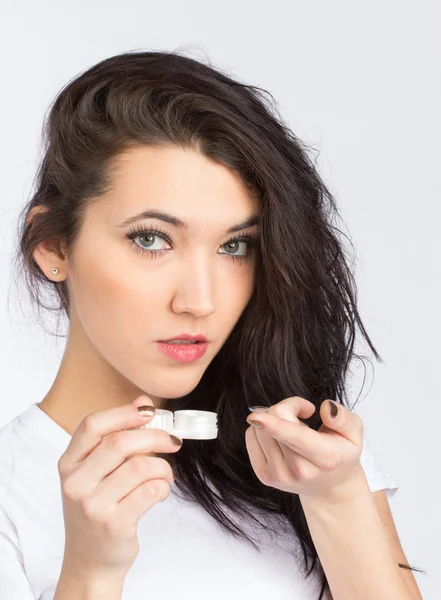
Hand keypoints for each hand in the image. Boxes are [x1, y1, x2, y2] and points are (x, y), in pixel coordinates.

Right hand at [57, 395, 182, 577]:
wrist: (90, 560)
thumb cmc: (97, 507)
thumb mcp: (97, 472)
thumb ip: (117, 435)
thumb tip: (142, 402)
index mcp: (69, 463)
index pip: (92, 425)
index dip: (124, 413)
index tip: (150, 413)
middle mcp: (76, 483)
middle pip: (120, 443)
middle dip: (155, 437)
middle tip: (173, 442)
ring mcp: (93, 505)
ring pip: (140, 467)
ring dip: (163, 467)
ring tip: (165, 475)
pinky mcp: (114, 524)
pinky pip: (150, 491)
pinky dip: (163, 487)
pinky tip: (160, 491)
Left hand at [245, 396, 365, 501]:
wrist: (330, 487)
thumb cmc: (340, 453)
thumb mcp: (353, 434)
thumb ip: (344, 418)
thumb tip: (325, 408)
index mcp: (325, 457)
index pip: (296, 437)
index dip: (274, 424)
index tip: (257, 416)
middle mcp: (300, 471)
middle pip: (274, 424)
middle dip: (287, 408)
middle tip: (303, 413)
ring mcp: (280, 476)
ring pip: (259, 429)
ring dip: (274, 418)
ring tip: (293, 428)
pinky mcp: (265, 476)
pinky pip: (251, 438)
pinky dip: (261, 429)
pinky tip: (279, 437)